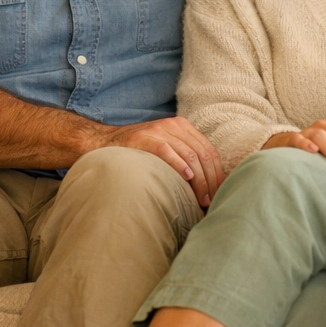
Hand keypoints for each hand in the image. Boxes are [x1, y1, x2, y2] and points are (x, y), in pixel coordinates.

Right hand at [101, 117, 225, 206]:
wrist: (105, 143)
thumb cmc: (139, 152)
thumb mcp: (166, 147)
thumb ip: (185, 157)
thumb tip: (208, 184)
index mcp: (183, 127)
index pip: (209, 150)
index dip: (217, 173)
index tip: (220, 192)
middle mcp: (174, 126)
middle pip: (202, 154)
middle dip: (210, 180)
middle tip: (212, 200)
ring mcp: (159, 131)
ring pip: (190, 154)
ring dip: (199, 179)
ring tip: (202, 198)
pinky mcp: (144, 138)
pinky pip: (167, 151)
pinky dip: (179, 165)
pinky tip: (187, 177)